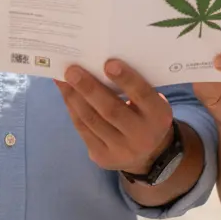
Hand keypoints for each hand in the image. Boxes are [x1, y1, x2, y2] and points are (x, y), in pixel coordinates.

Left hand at [57, 60, 173, 173]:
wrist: (150, 154)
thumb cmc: (146, 114)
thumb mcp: (151, 102)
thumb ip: (134, 86)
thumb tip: (99, 62)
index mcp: (158, 116)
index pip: (142, 95)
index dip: (126, 79)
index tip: (109, 63)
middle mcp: (142, 136)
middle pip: (111, 110)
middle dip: (89, 89)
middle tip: (72, 71)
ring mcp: (121, 150)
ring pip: (92, 120)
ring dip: (74, 97)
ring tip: (62, 79)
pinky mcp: (102, 157)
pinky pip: (83, 129)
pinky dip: (72, 109)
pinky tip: (66, 93)